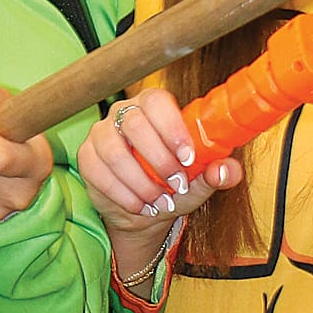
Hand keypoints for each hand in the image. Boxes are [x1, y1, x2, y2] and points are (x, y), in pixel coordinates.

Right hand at [79, 86, 241, 280]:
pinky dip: (123, 194)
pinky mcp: (86, 156)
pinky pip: (98, 172)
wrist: (145, 211)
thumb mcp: (200, 182)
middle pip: (135, 124)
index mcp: (154, 106)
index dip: (172, 128)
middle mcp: (124, 113)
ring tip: (158, 201)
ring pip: (115, 152)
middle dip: (159, 160)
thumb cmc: (174, 185)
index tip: (188, 158)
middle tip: (176, 185)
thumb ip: (217, 173)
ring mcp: (101, 133)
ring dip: (140, 182)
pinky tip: (139, 205)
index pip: (158, 101)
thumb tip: (227, 170)